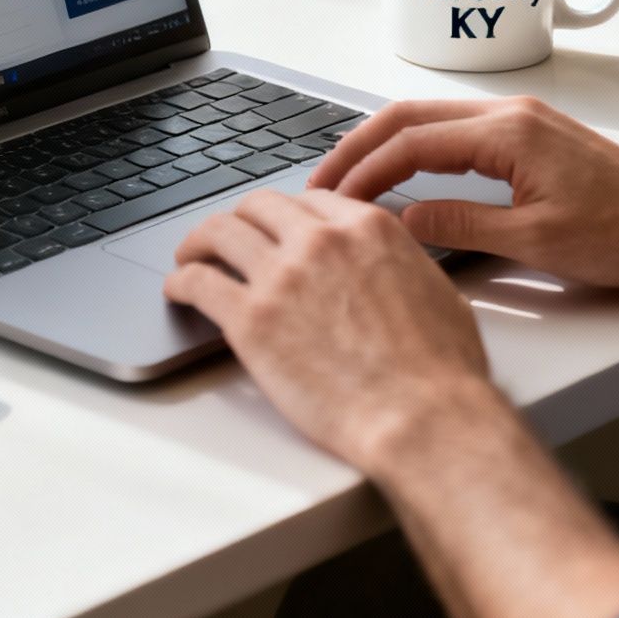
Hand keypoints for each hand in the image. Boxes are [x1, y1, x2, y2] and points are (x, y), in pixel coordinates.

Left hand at [165, 188, 490, 470]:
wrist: (421, 418)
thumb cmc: (440, 373)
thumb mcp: (437, 293)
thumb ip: (403, 267)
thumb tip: (393, 271)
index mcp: (367, 228)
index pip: (310, 199)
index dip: (286, 214)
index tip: (274, 229)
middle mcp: (320, 241)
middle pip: (258, 206)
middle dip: (240, 219)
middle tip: (226, 239)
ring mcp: (281, 276)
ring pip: (219, 232)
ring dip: (198, 242)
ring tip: (189, 257)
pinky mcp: (250, 319)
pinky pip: (198, 282)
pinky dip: (180, 281)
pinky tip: (178, 291)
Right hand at [308, 97, 618, 288]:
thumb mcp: (535, 241)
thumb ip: (461, 225)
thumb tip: (402, 222)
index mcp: (508, 133)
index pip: (410, 143)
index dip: (363, 172)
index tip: (331, 201)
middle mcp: (511, 113)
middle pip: (409, 116)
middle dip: (358, 148)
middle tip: (320, 183)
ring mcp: (523, 120)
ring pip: (430, 118)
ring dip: (385, 145)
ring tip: (350, 179)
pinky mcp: (532, 135)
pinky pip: (456, 130)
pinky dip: (417, 147)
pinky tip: (403, 172)